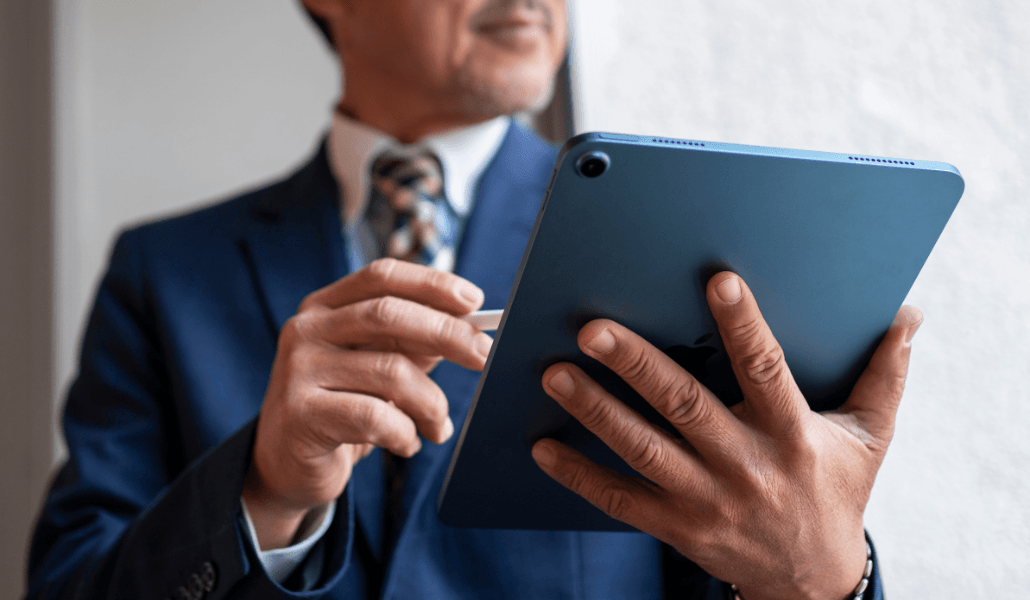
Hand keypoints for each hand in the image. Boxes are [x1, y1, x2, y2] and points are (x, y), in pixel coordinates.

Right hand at [242, 258, 492, 549]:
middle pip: (387, 315)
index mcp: (324, 307)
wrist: (287, 466)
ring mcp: (298, 371)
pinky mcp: (301, 415)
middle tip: (485, 355)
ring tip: (439, 426)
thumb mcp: (379, 365)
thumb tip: (471, 328)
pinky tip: (407, 444)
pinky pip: (377, 418)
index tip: (475, 300)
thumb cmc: (344, 407)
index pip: (382, 276)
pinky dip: (406, 434)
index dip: (431, 283)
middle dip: (447, 333)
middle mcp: (305, 330)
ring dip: (431, 404)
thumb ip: (414, 342)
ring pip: (390, 372)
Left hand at [531, 272, 921, 599]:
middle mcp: (746, 466)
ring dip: (596, 412)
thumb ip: (884, 374)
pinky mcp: (677, 527)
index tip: (717, 281)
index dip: (744, 325)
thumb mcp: (870, 437)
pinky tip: (542, 447)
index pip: (767, 371)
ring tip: (555, 375)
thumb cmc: (836, 491)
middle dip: (637, 366)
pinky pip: (620, 500)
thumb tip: (909, 314)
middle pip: (685, 408)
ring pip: (644, 451)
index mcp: (792, 435)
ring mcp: (706, 501)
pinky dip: (580, 475)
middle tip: (592, 328)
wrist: (811, 579)